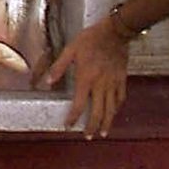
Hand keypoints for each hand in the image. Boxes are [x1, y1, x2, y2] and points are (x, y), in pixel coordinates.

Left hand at [41, 15, 130, 137]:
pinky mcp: (122, 79)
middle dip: (92, 127)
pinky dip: (117, 108)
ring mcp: (113, 83)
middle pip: (98, 112)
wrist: (115, 32)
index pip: (79, 104)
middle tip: (87, 136)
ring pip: (111, 109)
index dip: (73, 117)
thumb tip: (47, 81)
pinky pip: (120, 98)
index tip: (69, 125)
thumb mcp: (70, 50)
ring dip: (107, 123)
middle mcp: (101, 84)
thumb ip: (58, 67)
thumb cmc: (91, 39)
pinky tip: (114, 113)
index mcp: (86, 78)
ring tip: (102, 133)